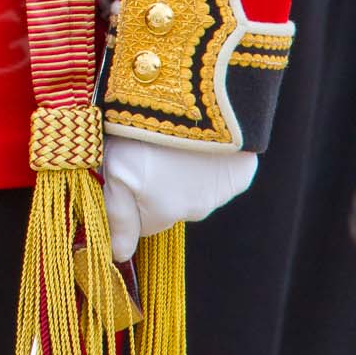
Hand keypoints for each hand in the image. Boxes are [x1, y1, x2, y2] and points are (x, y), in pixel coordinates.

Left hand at [102, 136, 257, 259]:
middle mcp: (191, 212)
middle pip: (166, 209)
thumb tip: (119, 255)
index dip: (125, 202)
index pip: (137, 227)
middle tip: (145, 150)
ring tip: (171, 140)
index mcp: (158, 212)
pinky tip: (199, 140)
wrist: (197, 99)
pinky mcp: (239, 176)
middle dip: (155, 189)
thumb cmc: (148, 132)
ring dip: (182, 175)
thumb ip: (116, 214)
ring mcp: (218, 195)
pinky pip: (218, 177)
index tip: (122, 180)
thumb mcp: (116, 166)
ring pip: (192, 193)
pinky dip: (207, 163)